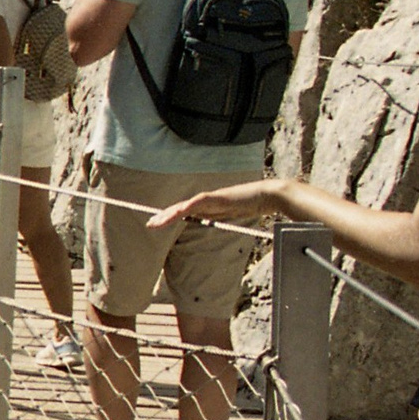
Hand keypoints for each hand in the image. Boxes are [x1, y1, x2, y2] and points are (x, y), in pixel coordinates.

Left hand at [148, 179, 284, 228]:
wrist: (268, 196)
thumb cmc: (252, 205)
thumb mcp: (230, 215)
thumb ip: (217, 217)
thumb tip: (206, 222)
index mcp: (208, 206)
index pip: (185, 211)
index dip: (170, 217)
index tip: (157, 223)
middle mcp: (207, 201)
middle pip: (181, 207)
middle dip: (164, 216)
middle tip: (150, 223)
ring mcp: (212, 198)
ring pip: (186, 205)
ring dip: (171, 213)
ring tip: (157, 220)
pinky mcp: (219, 196)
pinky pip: (200, 201)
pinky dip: (188, 206)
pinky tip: (179, 211)